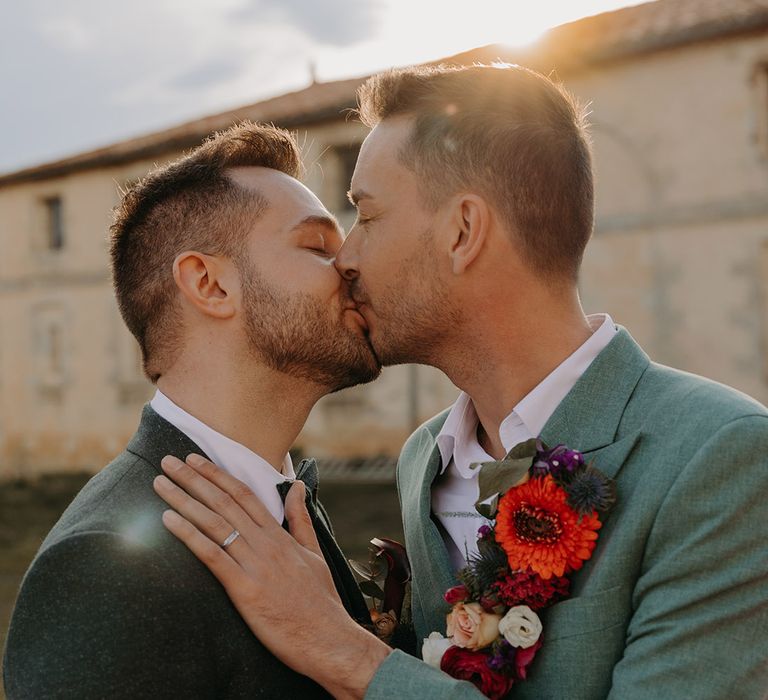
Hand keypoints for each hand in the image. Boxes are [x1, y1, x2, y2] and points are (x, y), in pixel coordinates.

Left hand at [153, 454, 390, 698]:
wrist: (327, 637)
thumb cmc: (320, 601)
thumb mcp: (314, 553)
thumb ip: (300, 520)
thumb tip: (298, 486)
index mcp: (280, 536)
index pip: (244, 495)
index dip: (217, 475)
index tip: (195, 459)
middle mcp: (265, 544)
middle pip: (223, 502)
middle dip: (193, 479)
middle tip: (168, 461)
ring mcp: (255, 565)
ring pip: (214, 523)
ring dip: (184, 500)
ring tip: (160, 484)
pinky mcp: (245, 589)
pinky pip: (212, 556)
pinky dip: (189, 535)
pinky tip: (169, 520)